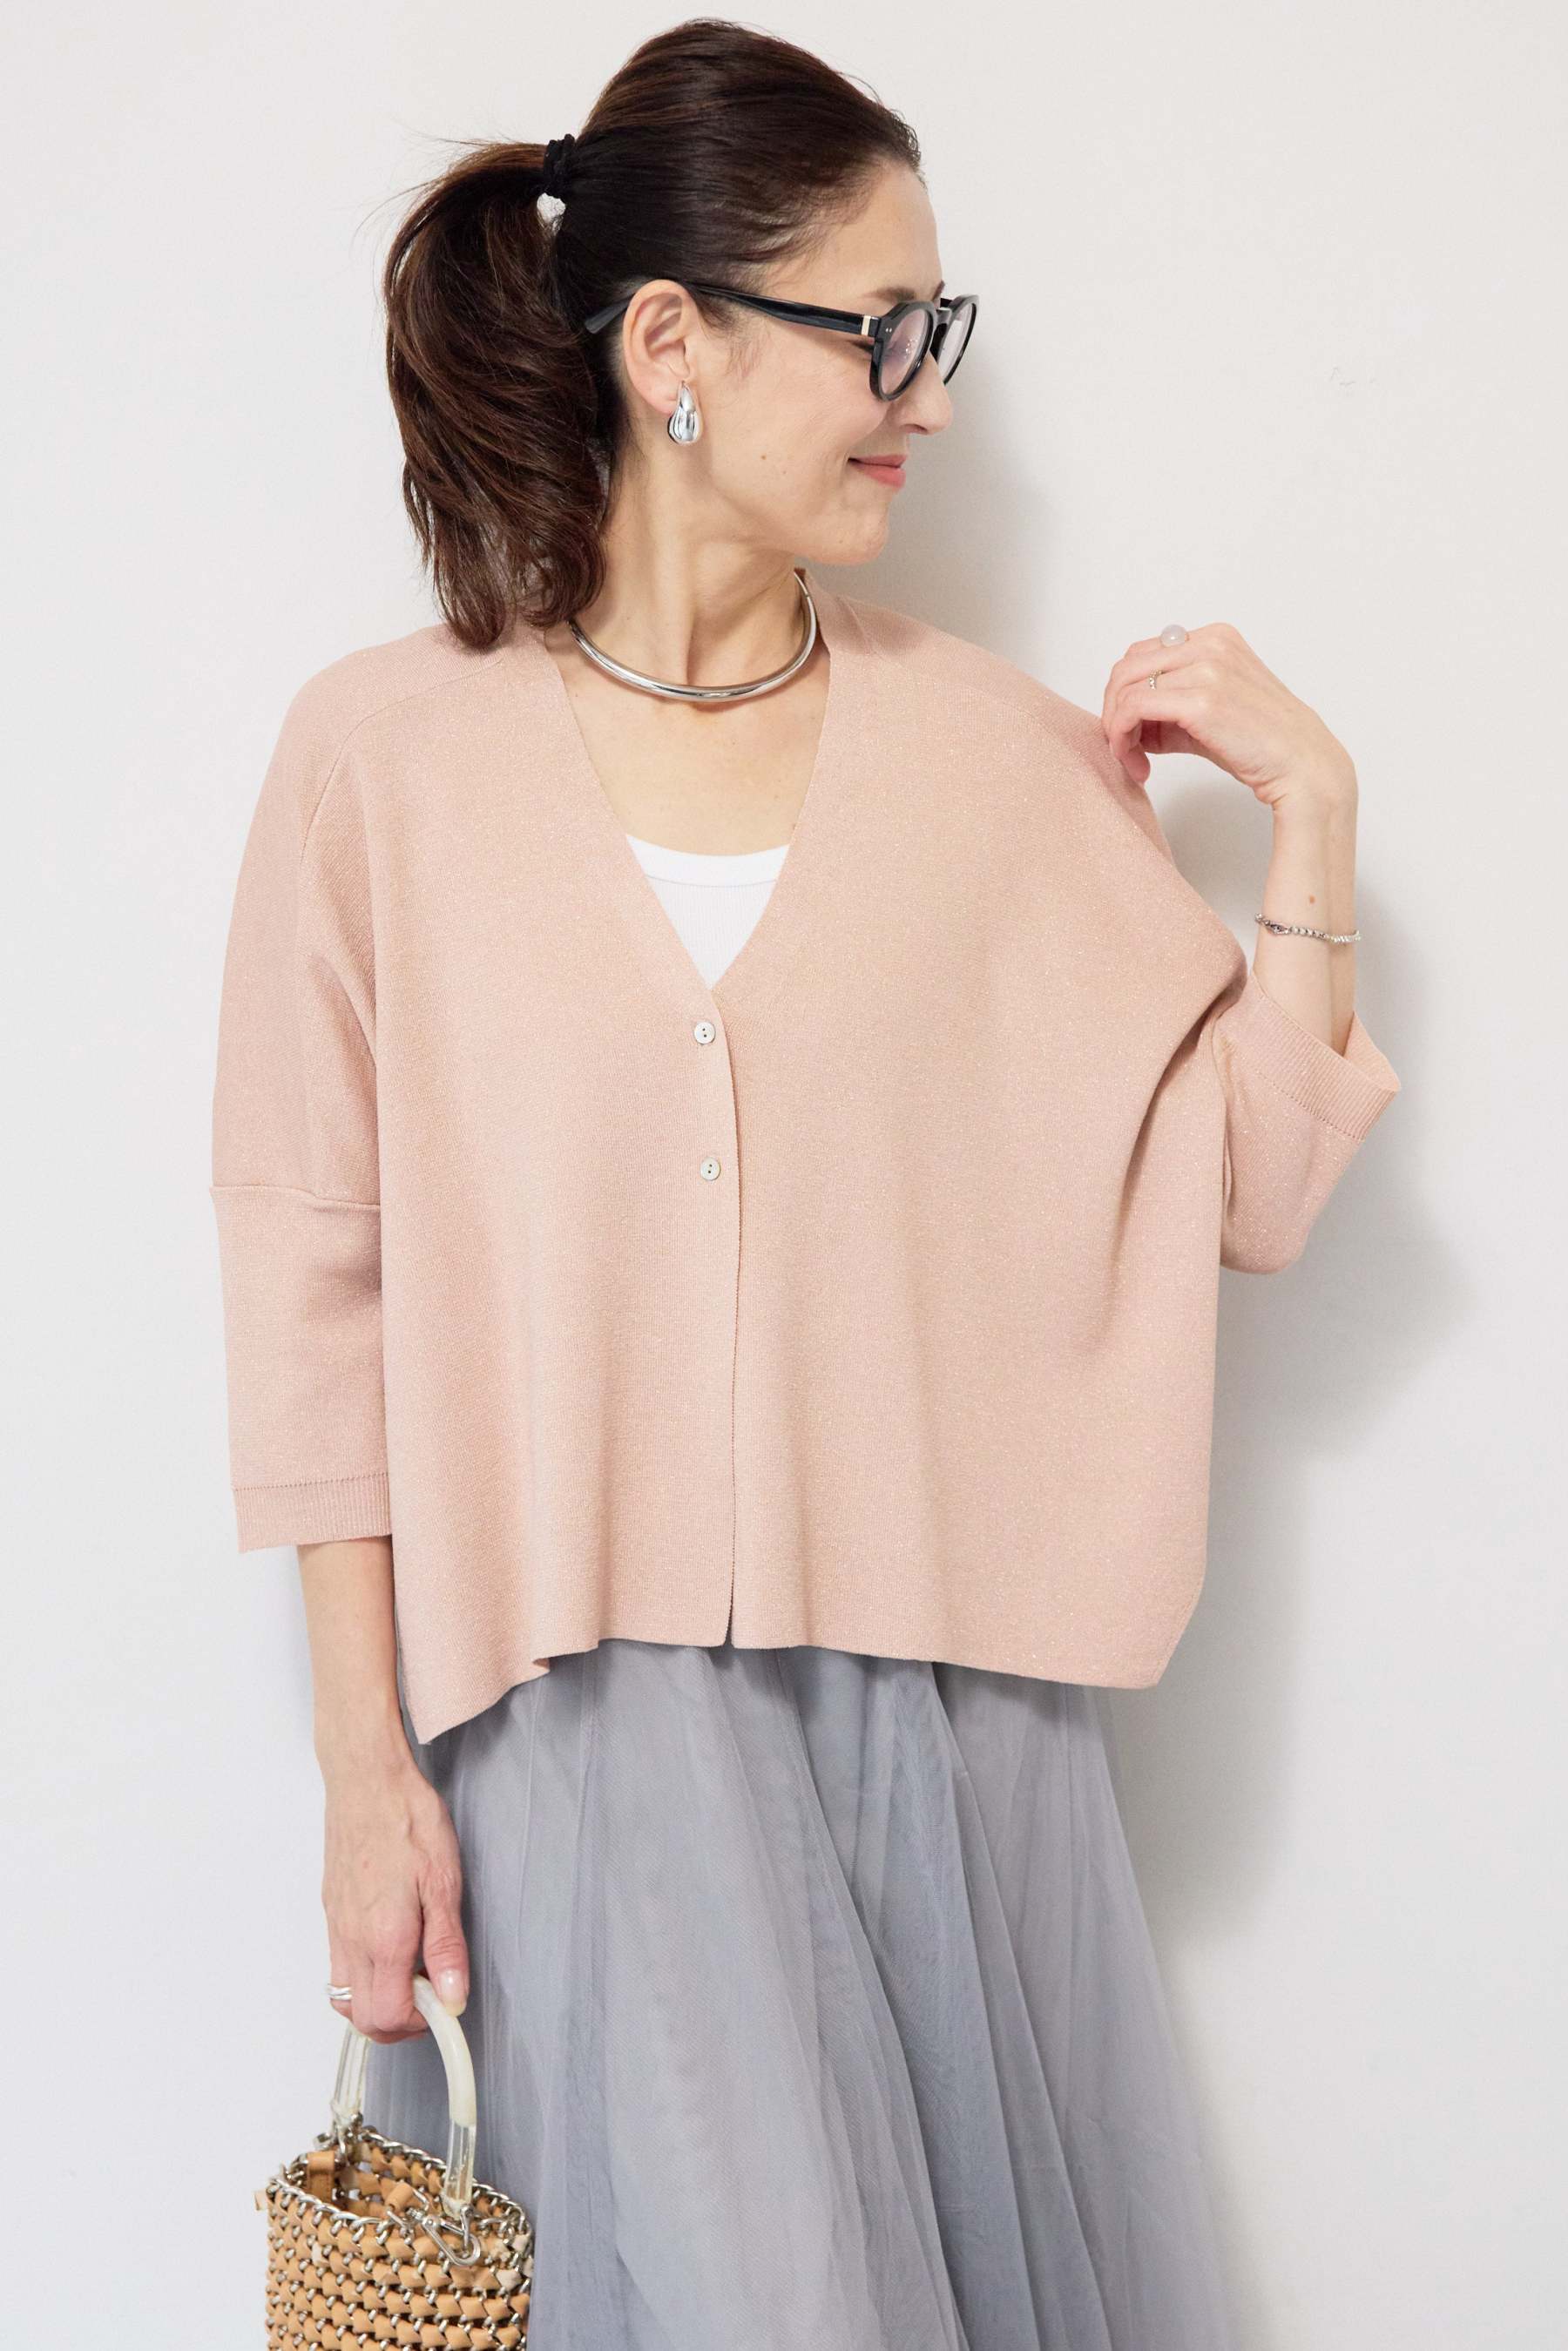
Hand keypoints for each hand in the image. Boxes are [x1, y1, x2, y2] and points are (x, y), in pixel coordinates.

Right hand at [321, 1749, 470, 2045]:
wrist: (366, 1779)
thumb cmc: (406, 1819)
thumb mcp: (443, 1882)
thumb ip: (446, 1946)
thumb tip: (452, 1996)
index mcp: (383, 1938)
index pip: (387, 2018)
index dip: (420, 2024)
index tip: (445, 2005)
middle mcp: (351, 1940)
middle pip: (362, 2019)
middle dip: (399, 2021)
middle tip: (432, 1993)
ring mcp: (336, 1927)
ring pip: (346, 1996)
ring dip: (380, 1999)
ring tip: (414, 1968)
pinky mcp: (331, 1912)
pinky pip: (340, 1965)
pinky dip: (365, 1974)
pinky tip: (392, 1944)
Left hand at [1101, 622, 1355, 813]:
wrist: (1302, 766)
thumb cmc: (1262, 744)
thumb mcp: (1211, 712)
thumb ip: (1171, 706)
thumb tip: (1127, 720)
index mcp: (1215, 638)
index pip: (1143, 654)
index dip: (1126, 694)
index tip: (1131, 733)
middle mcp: (1210, 643)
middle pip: (1127, 667)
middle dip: (1114, 711)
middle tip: (1123, 751)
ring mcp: (1207, 668)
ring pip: (1125, 688)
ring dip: (1116, 730)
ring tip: (1132, 762)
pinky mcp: (1202, 700)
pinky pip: (1133, 708)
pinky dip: (1121, 738)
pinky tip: (1137, 764)